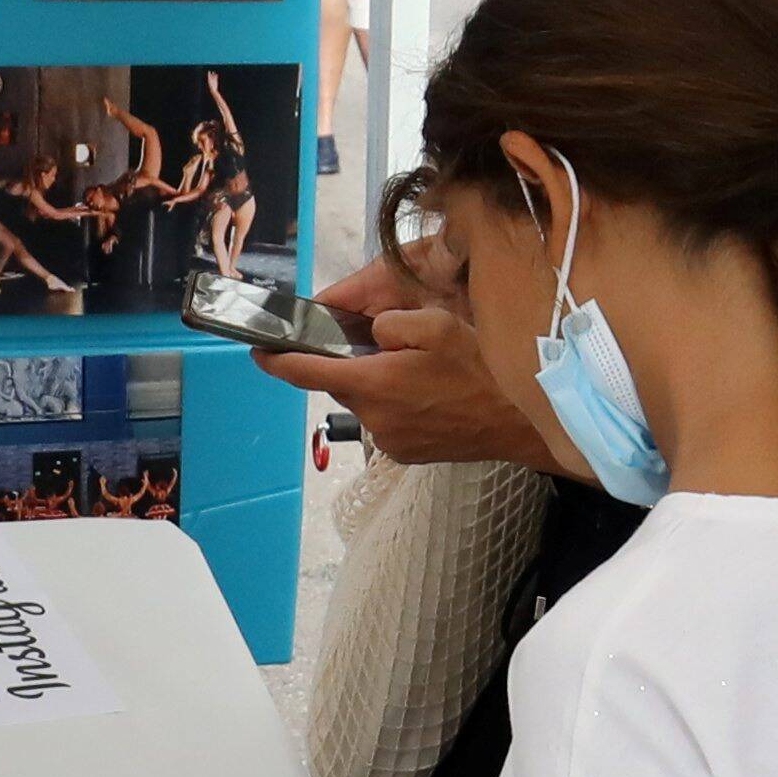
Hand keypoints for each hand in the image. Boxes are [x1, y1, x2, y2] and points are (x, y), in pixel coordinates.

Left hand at [267, 254, 547, 469]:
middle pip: (341, 383)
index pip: (307, 371)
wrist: (519, 424)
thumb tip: (373, 333)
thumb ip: (392, 323)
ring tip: (418, 372)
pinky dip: (394, 403)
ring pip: (365, 401)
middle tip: (384, 346)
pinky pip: (384, 420)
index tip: (258, 350)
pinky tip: (427, 394)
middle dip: (352, 363)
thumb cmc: (483, 372)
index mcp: (375, 384)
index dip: (276, 360)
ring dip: (378, 384)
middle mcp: (374, 418)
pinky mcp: (404, 454)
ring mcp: (388, 442)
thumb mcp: (439, 326)